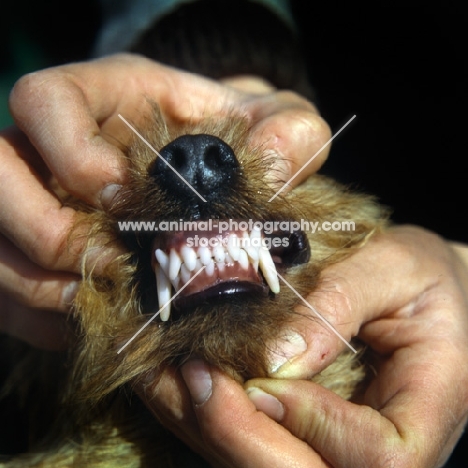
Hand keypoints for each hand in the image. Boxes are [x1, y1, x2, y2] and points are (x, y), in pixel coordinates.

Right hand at [0, 53, 329, 347]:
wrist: (217, 176)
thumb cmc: (239, 143)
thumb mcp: (272, 125)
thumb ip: (287, 134)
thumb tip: (274, 163)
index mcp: (105, 99)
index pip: (44, 102)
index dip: (68, 153)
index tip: (116, 200)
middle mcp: (54, 148)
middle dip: (44, 231)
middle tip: (110, 266)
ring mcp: (36, 201)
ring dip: (41, 285)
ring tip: (104, 302)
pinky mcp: (36, 254)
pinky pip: (8, 293)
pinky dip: (44, 318)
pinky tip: (94, 321)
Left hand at [140, 226, 467, 466]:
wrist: (429, 291)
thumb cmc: (423, 278)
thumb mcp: (396, 268)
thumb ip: (343, 302)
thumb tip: (277, 355)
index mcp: (427, 410)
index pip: (380, 457)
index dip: (318, 426)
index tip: (266, 380)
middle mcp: (382, 444)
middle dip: (243, 439)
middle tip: (195, 381)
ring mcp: (339, 443)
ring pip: (271, 467)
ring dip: (211, 429)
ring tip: (166, 379)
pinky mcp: (306, 428)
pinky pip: (254, 442)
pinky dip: (208, 418)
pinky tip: (176, 383)